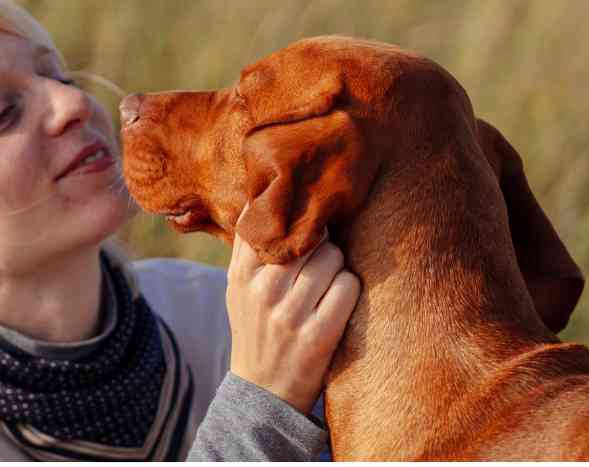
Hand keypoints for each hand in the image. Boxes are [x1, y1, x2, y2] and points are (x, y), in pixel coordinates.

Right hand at [225, 209, 360, 413]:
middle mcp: (263, 292)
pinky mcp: (318, 336)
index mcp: (241, 275)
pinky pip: (348, 286)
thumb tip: (263, 195)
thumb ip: (249, 247)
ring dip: (337, 265)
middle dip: (321, 243)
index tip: (302, 217)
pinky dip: (349, 288)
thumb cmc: (257, 328)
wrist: (264, 393)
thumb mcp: (239, 289)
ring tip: (327, 282)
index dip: (292, 216)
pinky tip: (338, 301)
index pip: (269, 222)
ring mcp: (290, 315)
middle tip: (319, 259)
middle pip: (309, 237)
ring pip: (332, 257)